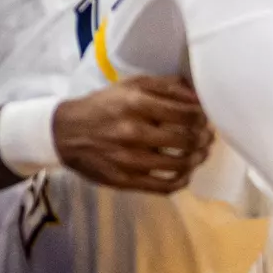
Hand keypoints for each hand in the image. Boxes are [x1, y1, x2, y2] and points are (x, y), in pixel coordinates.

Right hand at [53, 76, 212, 193]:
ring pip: (179, 164)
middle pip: (187, 139)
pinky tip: (185, 173)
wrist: (65, 133)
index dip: (203, 117)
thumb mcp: (132, 85)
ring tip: (200, 153)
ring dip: (197, 159)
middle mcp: (133, 131)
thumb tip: (199, 96)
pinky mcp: (124, 180)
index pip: (187, 113)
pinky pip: (163, 186)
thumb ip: (167, 87)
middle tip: (208, 136)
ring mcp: (129, 159)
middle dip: (204, 138)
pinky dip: (181, 181)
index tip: (206, 118)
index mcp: (136, 104)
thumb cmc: (104, 105)